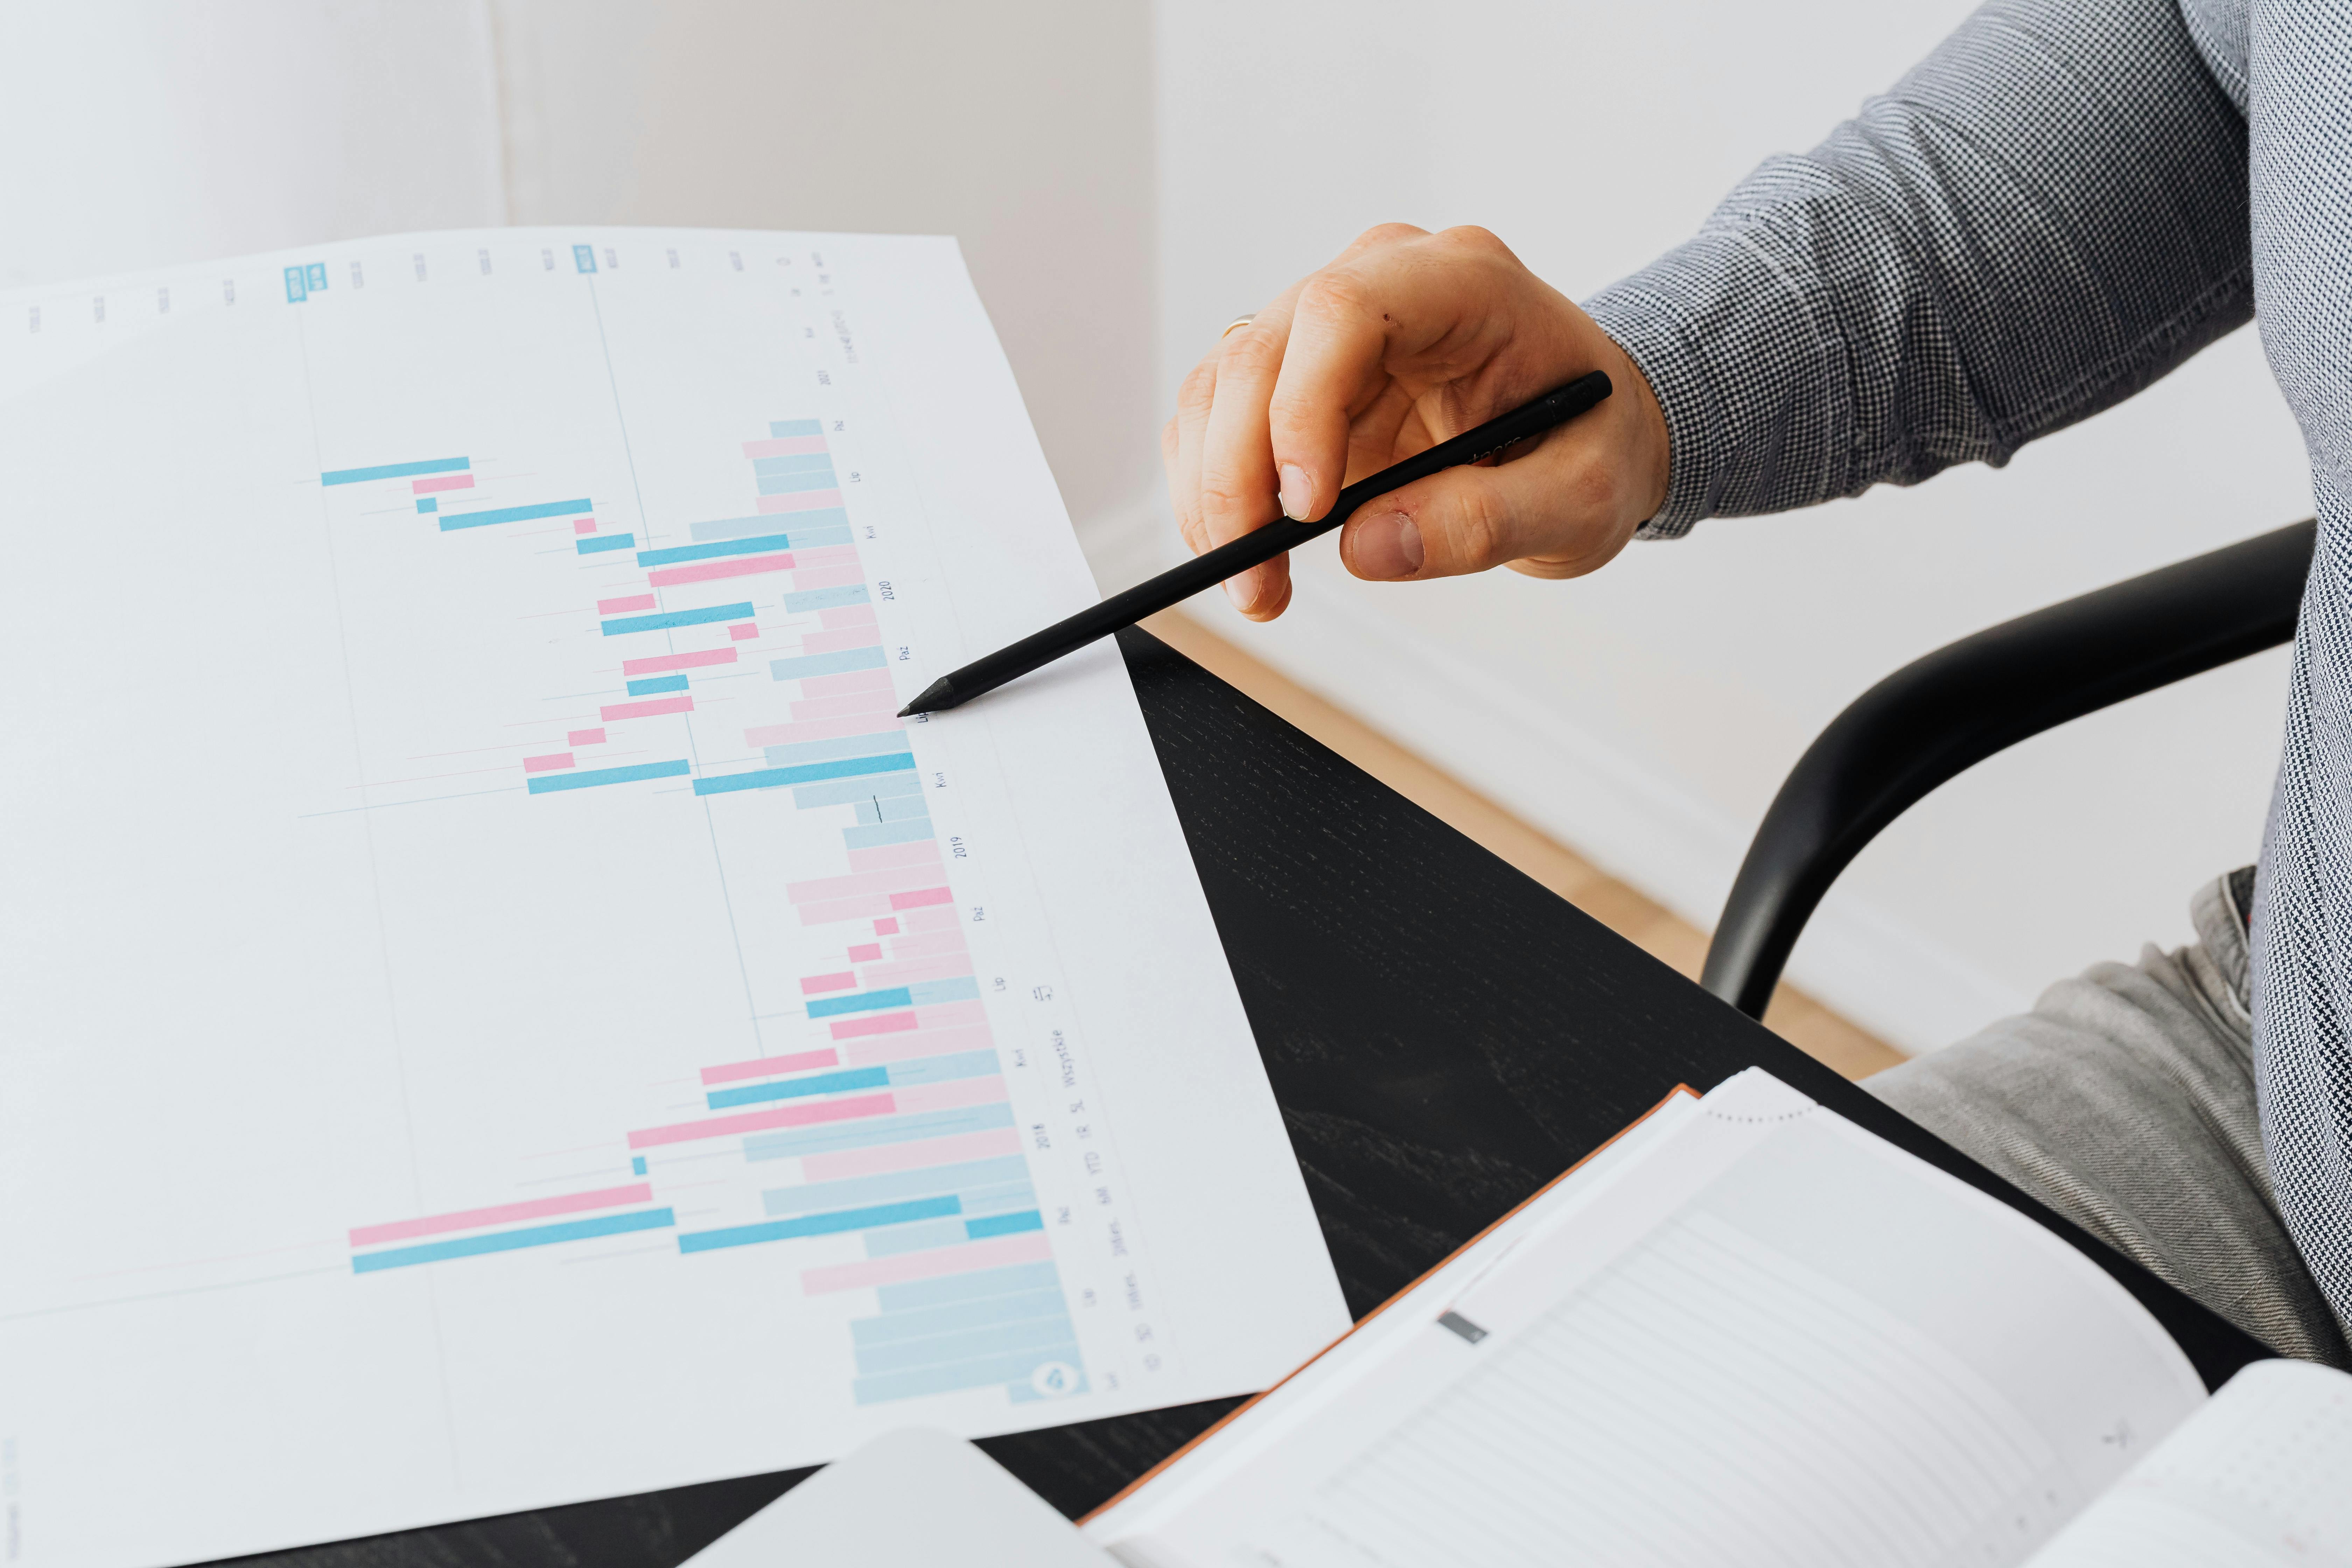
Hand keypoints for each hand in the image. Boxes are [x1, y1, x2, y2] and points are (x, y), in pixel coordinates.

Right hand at [1164, 224, 1669, 619]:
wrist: (1592, 429)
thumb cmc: (1593, 440)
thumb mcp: (1581, 497)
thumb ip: (1486, 520)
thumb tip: (1365, 547)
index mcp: (1461, 283)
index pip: (1340, 310)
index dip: (1302, 409)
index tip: (1309, 510)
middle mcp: (1381, 284)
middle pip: (1260, 351)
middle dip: (1236, 474)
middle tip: (1254, 578)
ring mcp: (1330, 329)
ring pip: (1223, 385)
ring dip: (1212, 491)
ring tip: (1254, 583)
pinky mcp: (1299, 378)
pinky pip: (1223, 419)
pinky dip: (1213, 489)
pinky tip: (1247, 550)